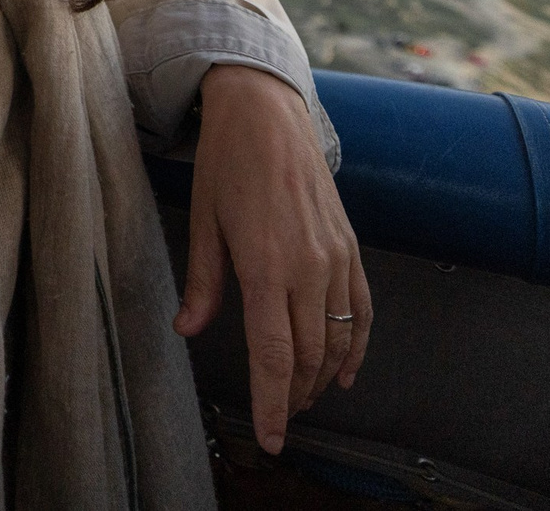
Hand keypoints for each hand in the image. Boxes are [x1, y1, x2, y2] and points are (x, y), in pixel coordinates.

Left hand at [172, 64, 368, 454]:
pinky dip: (357, 347)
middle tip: (277, 421)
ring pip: (338, 340)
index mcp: (266, 264)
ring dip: (322, 378)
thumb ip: (202, 282)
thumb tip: (187, 329)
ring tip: (301, 399)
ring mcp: (336, 258)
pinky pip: (362, 311)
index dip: (272, 403)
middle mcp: (309, 267)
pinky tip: (346, 373)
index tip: (270, 437)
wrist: (268, 112)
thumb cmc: (227, 162)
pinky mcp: (350, 248)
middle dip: (293, 397)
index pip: (273, 354)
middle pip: (308, 356)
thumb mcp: (203, 220)